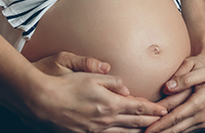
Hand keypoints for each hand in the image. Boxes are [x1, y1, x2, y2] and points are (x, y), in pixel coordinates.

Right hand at [22, 53, 168, 132]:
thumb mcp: (90, 76)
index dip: (152, 109)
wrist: (41, 101)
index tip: (163, 109)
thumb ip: (111, 81)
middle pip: (134, 122)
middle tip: (163, 121)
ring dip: (137, 130)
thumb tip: (126, 87)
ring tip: (148, 129)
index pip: (137, 107)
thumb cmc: (65, 85)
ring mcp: (95, 129)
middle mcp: (105, 120)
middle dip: (150, 121)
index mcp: (110, 103)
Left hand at [145, 63, 204, 132]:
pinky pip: (189, 130)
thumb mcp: (203, 72)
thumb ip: (185, 79)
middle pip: (176, 129)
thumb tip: (167, 86)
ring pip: (182, 132)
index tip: (147, 129)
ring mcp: (204, 122)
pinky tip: (168, 131)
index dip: (160, 125)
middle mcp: (201, 116)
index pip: (174, 118)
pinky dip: (177, 132)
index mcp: (198, 104)